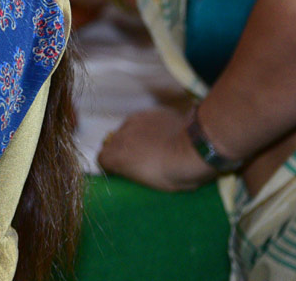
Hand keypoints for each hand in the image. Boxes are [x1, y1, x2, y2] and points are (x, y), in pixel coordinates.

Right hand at [98, 107, 214, 191]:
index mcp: (116, 156)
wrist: (194, 148)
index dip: (112, 166)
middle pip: (113, 142)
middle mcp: (119, 135)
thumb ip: (133, 173)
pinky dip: (148, 127)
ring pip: (127, 129)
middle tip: (140, 159)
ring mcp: (134, 120)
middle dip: (123, 149)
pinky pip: (143, 120)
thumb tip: (130, 169)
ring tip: (153, 144)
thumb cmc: (173, 174)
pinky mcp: (149, 111)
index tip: (124, 171)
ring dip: (134, 137)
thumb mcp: (150, 184)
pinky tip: (163, 133)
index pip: (102, 159)